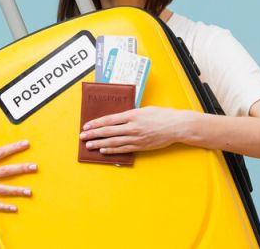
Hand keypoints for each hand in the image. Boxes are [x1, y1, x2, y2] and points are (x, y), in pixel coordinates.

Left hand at [79, 106, 193, 153]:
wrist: (177, 126)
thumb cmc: (161, 115)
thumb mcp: (143, 110)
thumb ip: (130, 114)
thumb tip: (116, 119)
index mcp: (132, 115)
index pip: (109, 119)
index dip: (96, 123)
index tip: (86, 125)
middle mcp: (132, 127)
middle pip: (108, 131)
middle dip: (93, 134)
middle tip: (82, 136)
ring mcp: (136, 137)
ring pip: (113, 142)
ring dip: (99, 144)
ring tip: (89, 145)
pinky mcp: (141, 146)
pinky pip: (123, 149)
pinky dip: (112, 150)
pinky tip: (103, 150)